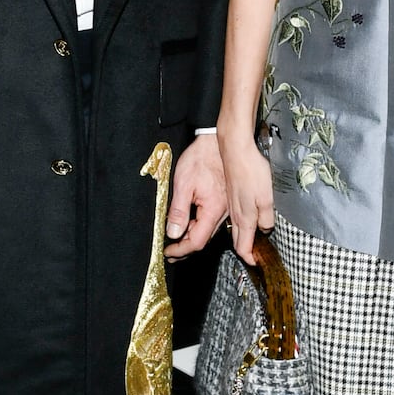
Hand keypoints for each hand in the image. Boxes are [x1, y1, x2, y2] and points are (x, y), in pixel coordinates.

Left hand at [164, 135, 228, 257]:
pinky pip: (210, 221)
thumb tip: (173, 233)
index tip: (168, 252)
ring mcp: (225, 208)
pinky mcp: (223, 202)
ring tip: (175, 240)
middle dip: (185, 248)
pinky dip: (197, 226)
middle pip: (203, 240)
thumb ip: (178, 211)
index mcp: (214, 210)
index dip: (181, 250)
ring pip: (207, 232)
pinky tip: (187, 224)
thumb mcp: (183, 184)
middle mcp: (223, 212)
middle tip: (170, 252)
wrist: (215, 142)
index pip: (197, 241)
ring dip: (191, 238)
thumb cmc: (202, 157)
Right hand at [219, 127, 274, 262]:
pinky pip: (234, 217)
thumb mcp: (266, 197)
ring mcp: (231, 205)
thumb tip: (266, 230)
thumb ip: (266, 217)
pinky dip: (241, 225)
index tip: (258, 263)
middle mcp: (234, 215)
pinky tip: (248, 219)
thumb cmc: (250, 171)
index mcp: (244, 218)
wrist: (234, 150)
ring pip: (235, 229)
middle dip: (246, 251)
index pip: (243, 247)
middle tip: (257, 256)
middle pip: (237, 241)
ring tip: (254, 241)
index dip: (250, 258)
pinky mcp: (231, 196)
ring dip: (243, 238)